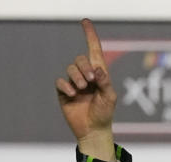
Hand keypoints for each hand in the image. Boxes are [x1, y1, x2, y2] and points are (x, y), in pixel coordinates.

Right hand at [54, 19, 116, 160]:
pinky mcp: (64, 93)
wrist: (93, 130)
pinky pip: (60, 82)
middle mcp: (86, 76)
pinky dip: (66, 86)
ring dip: (76, 76)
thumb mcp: (109, 97)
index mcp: (99, 74)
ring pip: (70, 69)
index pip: (94, 51)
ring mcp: (74, 84)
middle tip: (91, 80)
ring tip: (81, 89)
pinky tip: (73, 94)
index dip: (90, 36)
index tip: (85, 22)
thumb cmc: (104, 114)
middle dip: (84, 67)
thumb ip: (105, 82)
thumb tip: (97, 68)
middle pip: (80, 59)